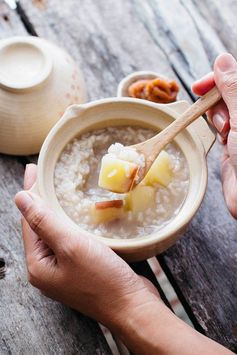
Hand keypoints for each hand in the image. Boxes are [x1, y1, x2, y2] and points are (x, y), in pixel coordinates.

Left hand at [15, 163, 158, 329]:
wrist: (132, 306)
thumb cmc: (102, 278)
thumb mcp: (70, 245)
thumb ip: (44, 222)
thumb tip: (20, 199)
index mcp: (38, 265)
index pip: (29, 222)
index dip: (31, 194)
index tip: (32, 170)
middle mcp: (47, 269)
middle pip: (40, 227)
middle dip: (41, 200)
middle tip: (43, 175)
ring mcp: (65, 270)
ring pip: (55, 233)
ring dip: (56, 211)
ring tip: (56, 190)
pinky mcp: (81, 269)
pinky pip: (70, 240)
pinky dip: (70, 224)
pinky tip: (75, 214)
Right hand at [192, 53, 236, 217]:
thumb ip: (233, 88)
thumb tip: (223, 60)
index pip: (236, 79)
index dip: (218, 78)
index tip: (200, 85)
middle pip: (226, 93)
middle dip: (217, 103)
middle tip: (222, 119)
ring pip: (220, 110)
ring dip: (217, 119)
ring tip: (225, 134)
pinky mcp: (232, 142)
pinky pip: (218, 127)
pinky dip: (216, 130)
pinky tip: (223, 140)